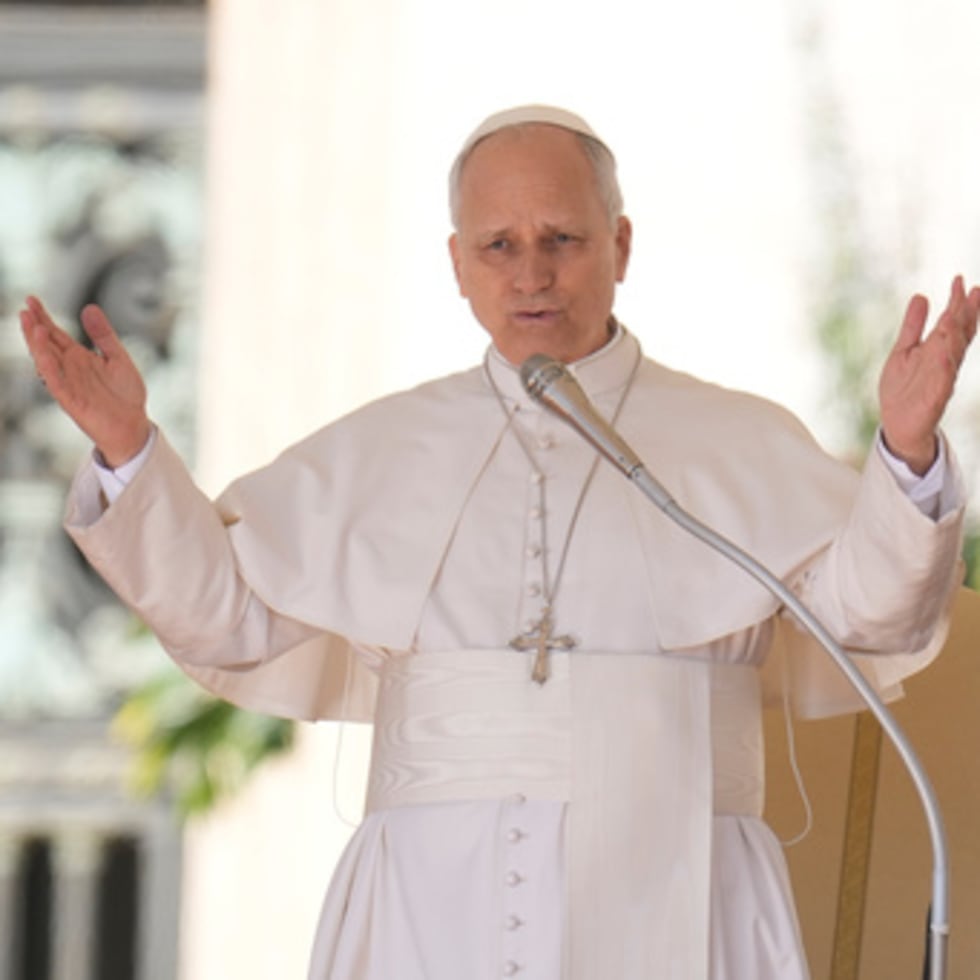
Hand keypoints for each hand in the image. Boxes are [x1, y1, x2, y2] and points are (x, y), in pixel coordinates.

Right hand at [20, 297, 151, 467]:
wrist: (133, 425)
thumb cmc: (126, 395)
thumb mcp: (118, 357)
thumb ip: (104, 335)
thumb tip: (89, 307)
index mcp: (79, 357)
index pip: (56, 334)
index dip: (44, 317)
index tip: (31, 299)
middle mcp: (70, 369)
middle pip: (47, 345)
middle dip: (35, 327)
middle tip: (25, 308)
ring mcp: (68, 384)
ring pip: (47, 362)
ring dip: (38, 345)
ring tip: (33, 325)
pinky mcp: (71, 401)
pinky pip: (56, 383)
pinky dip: (49, 369)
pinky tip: (43, 354)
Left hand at [878, 276, 979, 473]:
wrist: (897, 424)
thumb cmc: (902, 388)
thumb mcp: (903, 350)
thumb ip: (913, 326)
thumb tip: (921, 296)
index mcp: (938, 350)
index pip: (953, 323)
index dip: (958, 303)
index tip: (960, 280)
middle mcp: (943, 362)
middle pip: (958, 334)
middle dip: (965, 313)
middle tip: (971, 290)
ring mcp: (940, 379)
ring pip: (953, 353)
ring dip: (956, 334)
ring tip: (957, 312)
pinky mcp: (933, 397)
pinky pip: (942, 380)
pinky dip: (944, 365)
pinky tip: (945, 351)